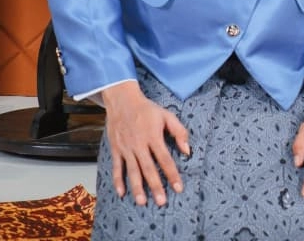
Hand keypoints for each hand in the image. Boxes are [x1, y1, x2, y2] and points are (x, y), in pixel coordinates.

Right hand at [102, 80, 189, 206]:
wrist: (123, 101)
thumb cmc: (147, 109)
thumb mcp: (167, 115)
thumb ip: (179, 132)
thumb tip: (187, 150)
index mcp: (153, 136)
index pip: (165, 159)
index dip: (172, 174)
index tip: (179, 188)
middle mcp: (139, 144)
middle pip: (148, 169)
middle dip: (155, 186)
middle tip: (161, 202)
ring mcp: (126, 148)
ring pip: (132, 171)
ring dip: (137, 188)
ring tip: (142, 202)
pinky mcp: (116, 149)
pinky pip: (116, 167)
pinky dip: (118, 181)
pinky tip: (121, 193)